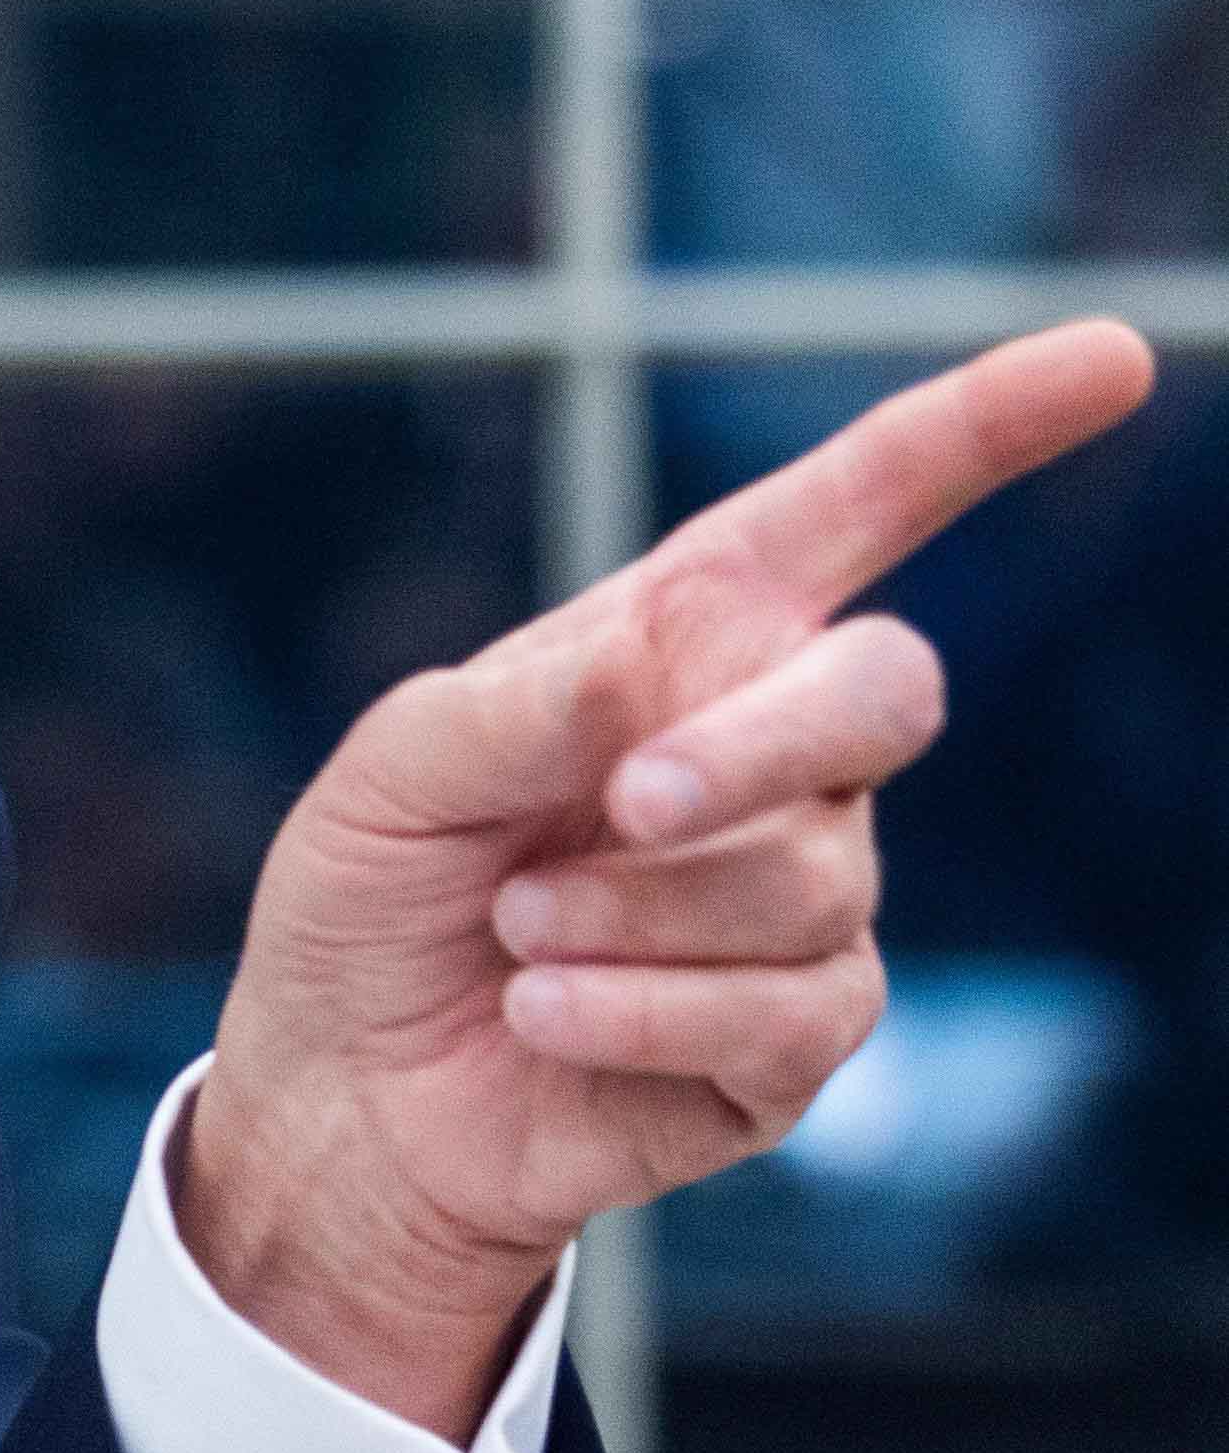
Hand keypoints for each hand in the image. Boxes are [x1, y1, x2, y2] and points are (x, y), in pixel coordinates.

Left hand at [180, 319, 1157, 1436]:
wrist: (342, 1095)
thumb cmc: (370, 902)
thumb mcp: (392, 776)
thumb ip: (510, 706)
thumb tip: (652, 664)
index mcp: (688, 641)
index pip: (861, 509)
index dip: (986, 429)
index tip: (1110, 358)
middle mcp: (777, 756)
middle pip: (885, 692)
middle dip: (760, 743)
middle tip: (629, 799)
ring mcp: (805, 900)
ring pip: (812, 877)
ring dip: (631, 908)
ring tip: (513, 931)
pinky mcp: (793, 1040)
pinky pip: (783, 1012)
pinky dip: (637, 1011)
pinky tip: (540, 1012)